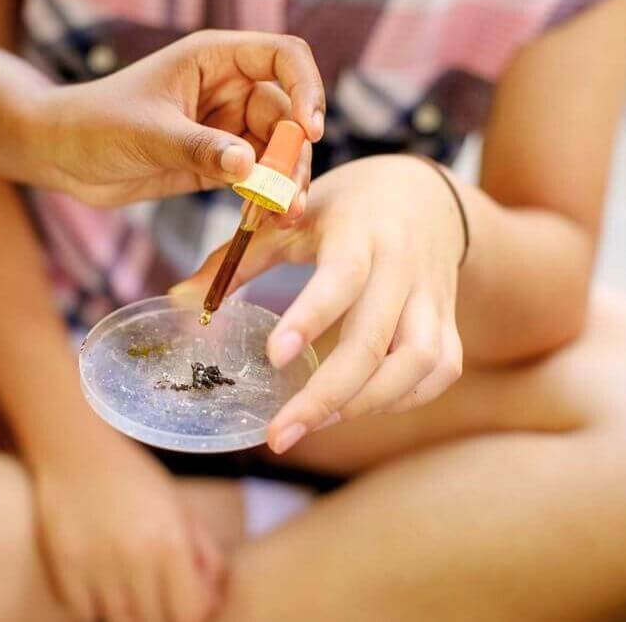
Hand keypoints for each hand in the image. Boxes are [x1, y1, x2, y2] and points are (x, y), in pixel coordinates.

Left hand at [32, 30, 323, 210]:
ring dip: (285, 181)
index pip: (283, 57)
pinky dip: (264, 197)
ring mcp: (224, 127)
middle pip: (287, 113)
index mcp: (214, 59)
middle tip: (292, 194)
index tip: (309, 129)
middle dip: (295, 152)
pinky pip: (253, 178)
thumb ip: (199, 148)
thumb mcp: (148, 133)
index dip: (306, 88)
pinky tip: (269, 220)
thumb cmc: (95, 124)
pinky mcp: (216, 163)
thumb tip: (250, 167)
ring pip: (275, 150)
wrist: (61, 155)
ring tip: (286, 214)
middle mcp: (227, 89)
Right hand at [34, 443, 224, 621]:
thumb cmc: (136, 478)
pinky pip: (84, 612)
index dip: (189, 612)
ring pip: (119, 620)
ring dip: (127, 612)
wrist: (76, 451)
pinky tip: (100, 584)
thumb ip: (204, 555)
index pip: (188, 613)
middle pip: (154, 620)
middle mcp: (135, 559)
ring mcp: (96, 566)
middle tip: (155, 593)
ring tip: (128, 587)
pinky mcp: (64, 568)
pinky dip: (94, 607)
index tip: (184, 601)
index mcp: (170, 543)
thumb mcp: (180, 509)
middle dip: (160, 612)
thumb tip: (214, 600)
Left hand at [176, 155, 465, 452]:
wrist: (425, 193)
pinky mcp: (448, 319)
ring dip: (367, 403)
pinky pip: (439, 370)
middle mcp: (402, 266)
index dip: (311, 318)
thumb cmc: (345, 207)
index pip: (341, 279)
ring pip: (417, 362)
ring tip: (314, 423)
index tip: (274, 359)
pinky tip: (361, 409)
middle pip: (374, 340)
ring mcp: (432, 296)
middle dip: (325, 396)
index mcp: (359, 233)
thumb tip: (177, 300)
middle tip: (278, 434)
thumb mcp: (291, 218)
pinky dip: (403, 398)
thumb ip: (237, 260)